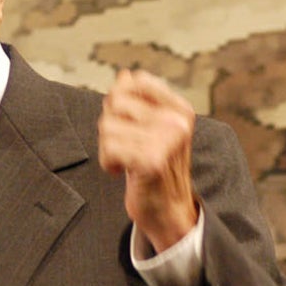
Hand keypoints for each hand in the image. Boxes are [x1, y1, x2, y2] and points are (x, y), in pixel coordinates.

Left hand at [98, 69, 198, 252]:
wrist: (168, 210)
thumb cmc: (155, 167)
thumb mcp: (150, 129)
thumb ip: (138, 102)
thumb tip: (124, 74)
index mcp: (179, 109)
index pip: (137, 81)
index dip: (119, 99)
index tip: (127, 122)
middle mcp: (176, 121)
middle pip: (116, 102)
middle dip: (110, 125)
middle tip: (124, 145)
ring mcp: (166, 140)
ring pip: (107, 126)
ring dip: (107, 147)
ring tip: (123, 160)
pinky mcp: (151, 160)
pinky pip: (109, 148)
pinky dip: (106, 161)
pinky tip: (119, 171)